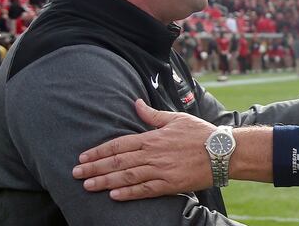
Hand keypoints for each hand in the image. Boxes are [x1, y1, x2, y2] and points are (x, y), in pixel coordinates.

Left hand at [72, 99, 215, 200]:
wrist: (223, 151)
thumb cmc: (201, 133)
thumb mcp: (176, 118)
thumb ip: (153, 115)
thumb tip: (136, 103)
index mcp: (153, 137)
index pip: (119, 144)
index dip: (99, 151)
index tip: (83, 157)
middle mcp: (153, 154)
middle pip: (118, 161)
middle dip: (95, 168)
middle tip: (76, 174)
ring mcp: (161, 170)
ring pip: (127, 176)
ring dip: (105, 181)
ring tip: (88, 185)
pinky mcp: (170, 184)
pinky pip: (145, 190)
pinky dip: (128, 193)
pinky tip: (114, 196)